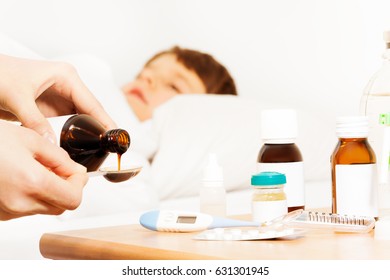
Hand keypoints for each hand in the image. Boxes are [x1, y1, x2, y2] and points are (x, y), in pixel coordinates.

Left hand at [0, 54, 116, 141]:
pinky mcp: (52, 107)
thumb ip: (35, 122)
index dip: (105, 121)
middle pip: (92, 111)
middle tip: (109, 148)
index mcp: (66, 76)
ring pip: (83, 118)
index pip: (93, 103)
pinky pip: (70, 123)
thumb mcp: (17, 99)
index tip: (115, 137)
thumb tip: (52, 143)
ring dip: (89, 132)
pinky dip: (76, 134)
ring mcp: (61, 97)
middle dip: (100, 129)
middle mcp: (67, 86)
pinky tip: (81, 145)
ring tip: (99, 149)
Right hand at [0, 121, 87, 219]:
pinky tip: (23, 176)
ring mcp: (6, 211)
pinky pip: (25, 208)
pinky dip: (32, 195)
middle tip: (62, 169)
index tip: (76, 171)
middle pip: (61, 206)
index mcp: (31, 182)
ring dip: (50, 191)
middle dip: (67, 188)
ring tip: (38, 168)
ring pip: (44, 208)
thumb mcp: (29, 139)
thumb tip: (74, 170)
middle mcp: (19, 203)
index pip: (73, 199)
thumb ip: (58, 158)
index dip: (79, 184)